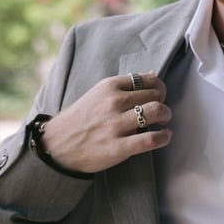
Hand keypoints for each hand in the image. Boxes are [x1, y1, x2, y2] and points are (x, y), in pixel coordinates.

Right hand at [39, 72, 171, 173]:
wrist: (56, 146)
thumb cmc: (80, 119)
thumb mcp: (98, 93)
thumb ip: (124, 85)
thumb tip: (152, 75)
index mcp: (109, 86)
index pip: (146, 80)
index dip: (158, 87)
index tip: (159, 95)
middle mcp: (114, 103)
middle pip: (156, 95)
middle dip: (164, 102)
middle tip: (162, 110)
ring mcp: (116, 125)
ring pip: (157, 112)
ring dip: (166, 115)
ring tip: (164, 121)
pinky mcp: (118, 147)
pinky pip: (150, 139)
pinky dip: (163, 137)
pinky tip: (164, 136)